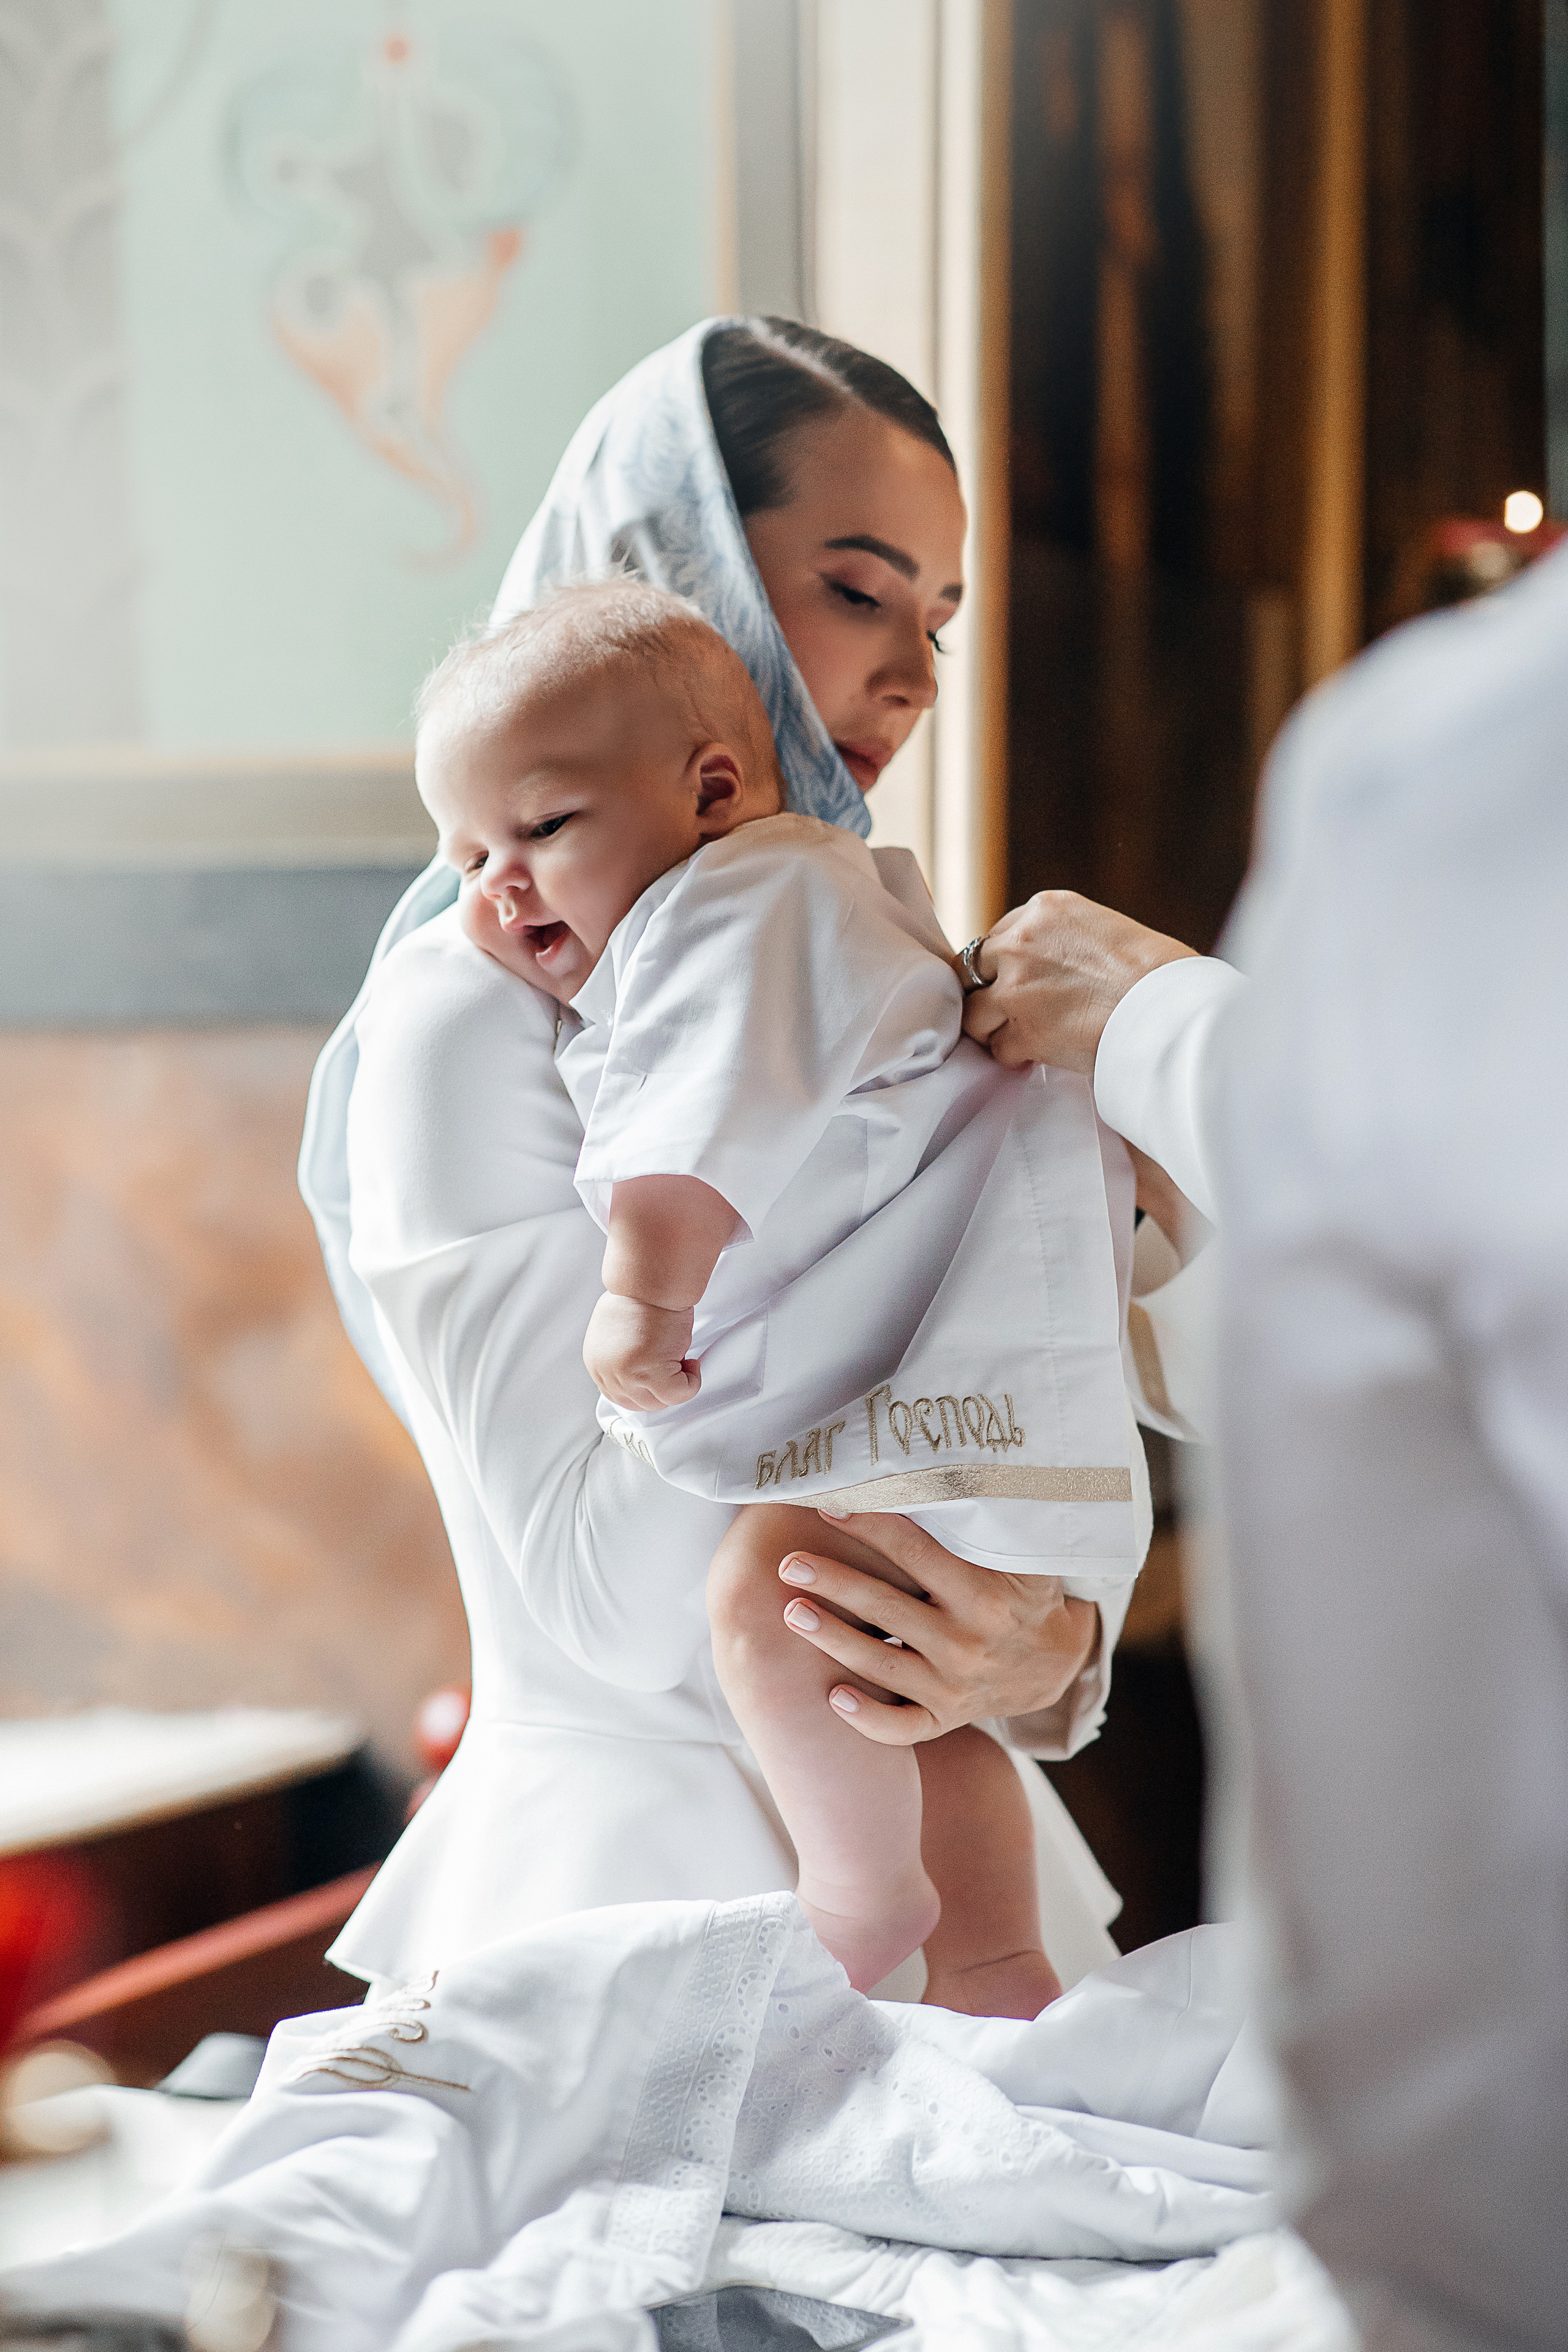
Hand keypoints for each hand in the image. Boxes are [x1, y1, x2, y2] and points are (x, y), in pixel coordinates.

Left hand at [583, 1293, 698, 1410]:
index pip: (619, 1396)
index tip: (662, 1376)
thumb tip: (643, 1370)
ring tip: (683, 1361)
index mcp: (597, 1363)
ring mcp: (627, 1375)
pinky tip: (692, 1362)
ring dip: (677, 1385)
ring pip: (659, 1403)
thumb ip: (623, 1356)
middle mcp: (608, 1372)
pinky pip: (680, 1394)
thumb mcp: (618, 1334)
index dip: (645, 1390)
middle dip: (662, 1390)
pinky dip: (692, 1382)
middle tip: (676, 1367)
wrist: (651, 1282)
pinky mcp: (651, 1374)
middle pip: (639, 1404)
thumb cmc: (641, 1297)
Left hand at [776, 1511, 1099, 1743]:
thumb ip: (982, 1521)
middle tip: (788, 1564)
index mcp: (985, 1595)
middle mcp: (967, 1644)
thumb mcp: (1020, 1553)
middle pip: (888, 1610)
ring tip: (791, 1612)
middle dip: (835, 1584)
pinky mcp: (945, 1718)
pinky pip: (902, 1727)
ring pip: (883, 1667)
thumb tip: (934, 1469)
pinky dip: (867, 1718)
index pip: (916, 1554)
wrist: (1053, 1663)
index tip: (828, 1507)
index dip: (871, 1528)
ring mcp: (954, 1687)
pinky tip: (832, 1696)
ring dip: (833, 1640)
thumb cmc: (1023, 1591)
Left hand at [962, 890, 1195, 1074]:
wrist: (1172, 1006)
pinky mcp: (1023, 1031)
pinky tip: (1042, 1054)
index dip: (1005, 967)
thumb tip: (1041, 969)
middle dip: (989, 993)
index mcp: (1043, 910)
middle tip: (1011, 1012)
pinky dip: (1016, 1056)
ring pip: (974, 1013)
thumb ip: (1060, 941)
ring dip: (995, 1028)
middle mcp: (1020, 942)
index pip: (998, 937)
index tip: (1020, 984)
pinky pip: (998, 1049)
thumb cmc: (1156, 973)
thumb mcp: (1101, 930)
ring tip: (1025, 1036)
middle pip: (972, 971)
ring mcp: (1016, 988)